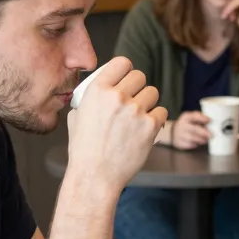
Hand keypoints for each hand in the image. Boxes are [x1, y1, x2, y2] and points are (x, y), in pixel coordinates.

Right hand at [67, 57, 166, 189]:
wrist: (95, 176)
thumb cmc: (84, 150)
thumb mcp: (77, 117)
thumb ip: (89, 101)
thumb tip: (98, 92)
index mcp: (97, 90)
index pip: (122, 63)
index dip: (126, 70)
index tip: (126, 78)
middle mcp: (117, 96)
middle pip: (140, 76)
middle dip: (138, 87)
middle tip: (134, 100)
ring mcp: (135, 111)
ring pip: (153, 93)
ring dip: (148, 102)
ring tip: (139, 116)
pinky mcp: (150, 126)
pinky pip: (161, 112)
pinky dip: (156, 120)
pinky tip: (146, 128)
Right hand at [170, 111, 211, 149]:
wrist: (172, 132)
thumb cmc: (186, 125)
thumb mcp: (190, 118)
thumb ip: (200, 118)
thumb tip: (209, 122)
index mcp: (185, 117)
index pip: (194, 116)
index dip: (203, 118)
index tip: (210, 120)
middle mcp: (181, 125)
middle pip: (194, 129)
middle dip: (205, 132)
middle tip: (212, 135)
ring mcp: (178, 134)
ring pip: (193, 138)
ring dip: (201, 139)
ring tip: (206, 140)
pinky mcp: (178, 143)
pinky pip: (189, 145)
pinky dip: (195, 144)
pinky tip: (197, 143)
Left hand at [222, 0, 238, 44]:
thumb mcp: (238, 9)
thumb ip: (235, 2)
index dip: (230, 3)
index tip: (225, 11)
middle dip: (229, 5)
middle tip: (224, 15)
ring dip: (228, 7)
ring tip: (224, 16)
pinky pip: (235, 2)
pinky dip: (229, 8)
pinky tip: (225, 15)